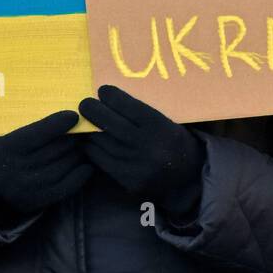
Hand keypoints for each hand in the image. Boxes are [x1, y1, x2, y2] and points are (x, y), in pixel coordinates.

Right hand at [0, 110, 91, 215]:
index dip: (58, 123)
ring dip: (79, 153)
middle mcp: (16, 170)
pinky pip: (68, 186)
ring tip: (86, 144)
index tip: (73, 115)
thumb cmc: (4, 153)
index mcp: (5, 149)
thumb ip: (25, 124)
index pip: (37, 133)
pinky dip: (81, 173)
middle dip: (74, 137)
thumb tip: (57, 106)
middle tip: (85, 128)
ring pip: (64, 166)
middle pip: (56, 149)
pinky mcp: (40, 201)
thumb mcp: (3, 136)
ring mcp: (29, 188)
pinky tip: (87, 164)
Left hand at [78, 86, 204, 217]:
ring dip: (90, 130)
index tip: (103, 90)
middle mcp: (149, 147)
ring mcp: (137, 166)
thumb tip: (109, 98)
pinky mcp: (128, 181)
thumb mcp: (167, 122)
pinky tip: (89, 141)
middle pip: (112, 125)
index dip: (112, 97)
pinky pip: (102, 161)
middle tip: (84, 104)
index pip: (130, 107)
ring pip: (103, 143)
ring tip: (84, 121)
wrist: (189, 177)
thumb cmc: (175, 142)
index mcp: (162, 128)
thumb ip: (142, 113)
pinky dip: (92, 149)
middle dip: (94, 111)